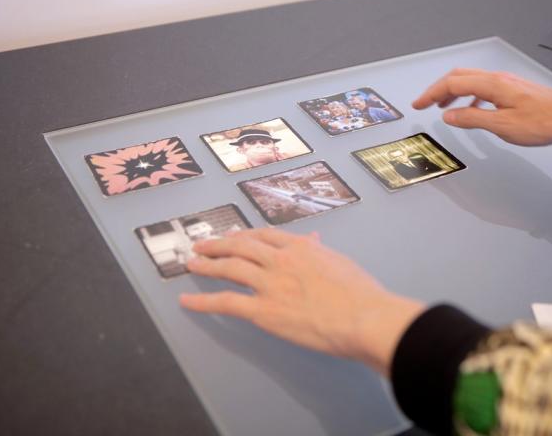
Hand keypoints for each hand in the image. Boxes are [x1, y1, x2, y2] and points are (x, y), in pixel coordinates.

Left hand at [179, 228, 424, 374]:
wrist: (363, 317)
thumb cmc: (362, 294)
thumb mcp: (341, 263)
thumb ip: (321, 251)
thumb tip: (313, 240)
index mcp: (301, 247)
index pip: (266, 235)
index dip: (246, 235)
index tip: (235, 236)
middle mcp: (281, 260)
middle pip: (242, 246)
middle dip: (219, 244)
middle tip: (203, 245)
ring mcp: (269, 284)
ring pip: (230, 268)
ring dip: (207, 264)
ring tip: (192, 263)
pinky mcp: (263, 310)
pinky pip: (226, 303)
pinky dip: (203, 301)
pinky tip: (188, 300)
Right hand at [412, 68, 551, 145]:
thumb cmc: (541, 123)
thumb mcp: (502, 125)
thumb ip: (472, 119)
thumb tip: (449, 116)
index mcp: (492, 84)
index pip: (452, 83)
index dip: (431, 93)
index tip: (418, 104)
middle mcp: (497, 78)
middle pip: (458, 76)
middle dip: (438, 89)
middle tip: (424, 103)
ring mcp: (505, 82)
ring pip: (470, 80)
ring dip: (452, 91)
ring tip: (442, 107)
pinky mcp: (512, 88)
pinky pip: (482, 87)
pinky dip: (469, 96)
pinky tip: (470, 109)